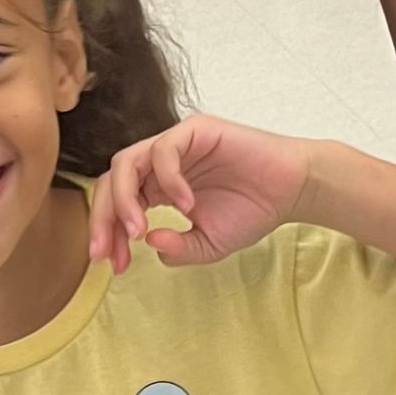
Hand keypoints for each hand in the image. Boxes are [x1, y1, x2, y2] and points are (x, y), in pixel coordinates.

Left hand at [90, 114, 315, 273]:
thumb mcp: (209, 244)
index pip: (117, 203)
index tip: (113, 264)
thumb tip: (149, 242)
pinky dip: (167, 178)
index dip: (108, 233)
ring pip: (127, 162)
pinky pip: (163, 150)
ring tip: (139, 230)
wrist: (292, 191)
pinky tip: (185, 204)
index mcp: (158, 187)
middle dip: (103, 218)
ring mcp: (176, 144)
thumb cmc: (252, 211)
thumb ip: (178, 248)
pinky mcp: (194, 130)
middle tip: (107, 251)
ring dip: (124, 199)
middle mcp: (160, 164)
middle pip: (111, 181)